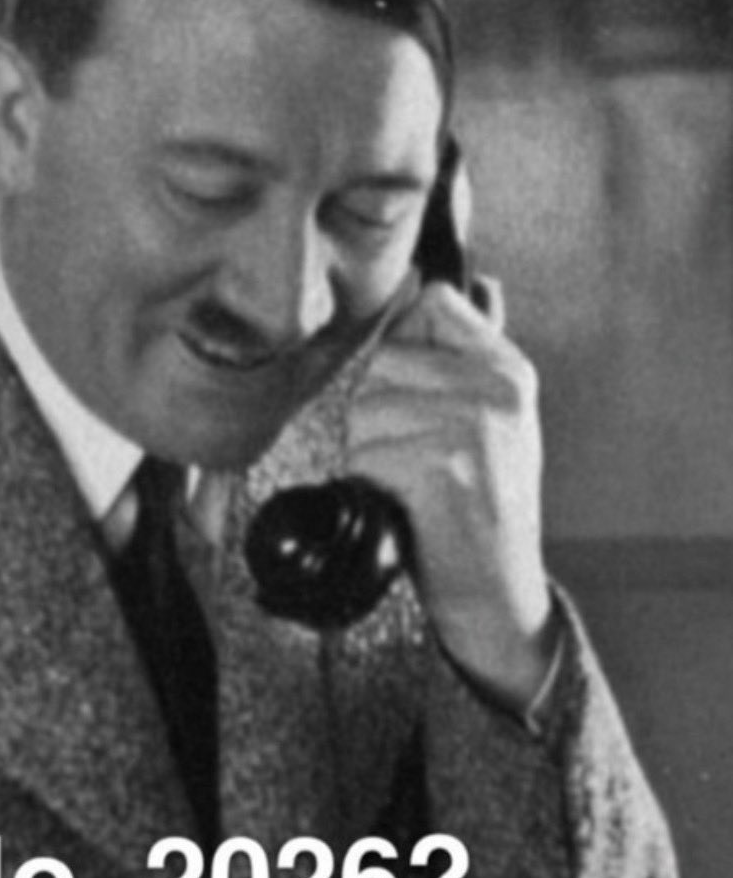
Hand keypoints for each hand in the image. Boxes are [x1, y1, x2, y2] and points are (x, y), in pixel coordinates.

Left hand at [346, 277, 558, 709]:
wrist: (496, 591)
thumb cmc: (480, 506)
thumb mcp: (494, 420)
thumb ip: (468, 355)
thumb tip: (450, 285)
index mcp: (510, 369)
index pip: (432, 303)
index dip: (402, 346)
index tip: (413, 396)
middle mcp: (497, 388)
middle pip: (385, 358)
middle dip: (378, 410)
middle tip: (414, 458)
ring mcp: (472, 424)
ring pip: (368, 407)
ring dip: (370, 452)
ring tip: (410, 484)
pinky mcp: (440, 464)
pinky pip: (366, 453)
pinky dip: (371, 485)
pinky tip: (405, 505)